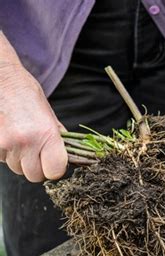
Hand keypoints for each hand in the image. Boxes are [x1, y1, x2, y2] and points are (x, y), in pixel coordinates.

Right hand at [0, 34, 67, 181]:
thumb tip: (67, 155)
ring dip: (22, 160)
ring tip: (23, 140)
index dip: (56, 169)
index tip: (55, 162)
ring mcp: (6, 145)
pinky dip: (8, 154)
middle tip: (39, 152)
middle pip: (35, 176)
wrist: (0, 79)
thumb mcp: (49, 114)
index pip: (55, 171)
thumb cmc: (25, 93)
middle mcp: (26, 142)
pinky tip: (10, 137)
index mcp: (46, 134)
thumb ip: (58, 137)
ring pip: (18, 169)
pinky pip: (4, 160)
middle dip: (38, 168)